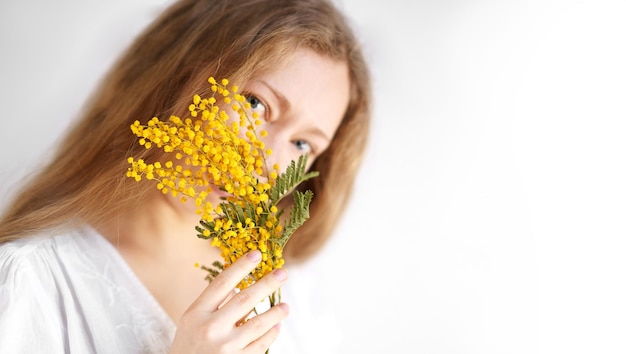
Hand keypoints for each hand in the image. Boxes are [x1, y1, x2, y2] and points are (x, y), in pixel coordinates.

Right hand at [169, 250, 288, 353]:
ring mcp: (225, 347)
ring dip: (275, 312)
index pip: (222, 284)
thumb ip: (213, 304)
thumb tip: (241, 285)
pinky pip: (260, 345)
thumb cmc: (189, 345)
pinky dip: (271, 334)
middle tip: (283, 273)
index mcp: (196, 313)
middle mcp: (210, 328)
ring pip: (258, 324)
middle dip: (267, 284)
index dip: (240, 267)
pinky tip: (276, 327)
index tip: (256, 254)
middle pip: (244, 299)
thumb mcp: (192, 321)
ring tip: (285, 306)